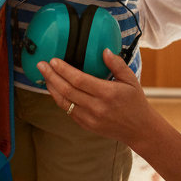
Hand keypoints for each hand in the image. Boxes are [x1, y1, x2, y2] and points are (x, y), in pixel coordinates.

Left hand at [38, 50, 153, 145]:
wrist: (138, 129)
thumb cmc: (135, 101)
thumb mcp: (131, 80)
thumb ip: (117, 64)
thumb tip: (104, 51)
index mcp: (108, 93)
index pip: (79, 80)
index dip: (64, 70)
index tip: (54, 60)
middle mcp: (96, 107)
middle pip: (67, 90)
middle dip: (52, 76)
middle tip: (41, 65)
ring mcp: (89, 118)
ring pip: (64, 102)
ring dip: (52, 88)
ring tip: (45, 75)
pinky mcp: (86, 125)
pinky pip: (68, 111)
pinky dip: (59, 99)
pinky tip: (55, 89)